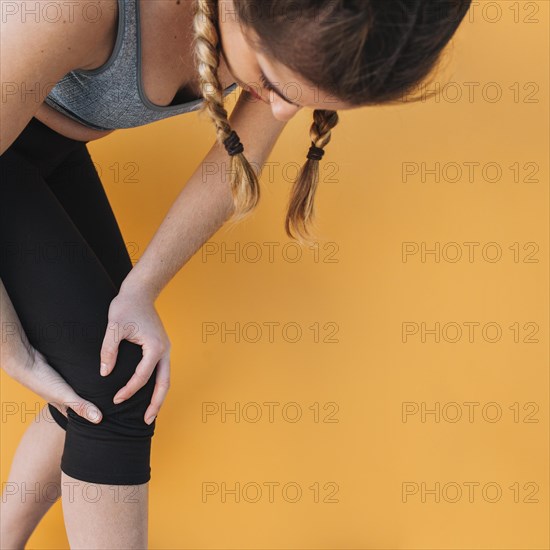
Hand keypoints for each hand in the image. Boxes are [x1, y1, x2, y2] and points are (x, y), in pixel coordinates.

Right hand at [7, 346, 102, 422]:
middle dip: (94, 403)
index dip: (90, 420)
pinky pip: (78, 378)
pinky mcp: (65, 373)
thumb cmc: (43, 382)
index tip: (105, 421)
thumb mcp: (64, 396)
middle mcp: (64, 397)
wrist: (28, 361)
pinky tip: (96, 371)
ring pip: (81, 389)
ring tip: (107, 387)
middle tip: (110, 403)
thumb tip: (99, 419)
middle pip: (82, 403)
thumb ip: (80, 406)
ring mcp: (64, 385)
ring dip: (91, 388)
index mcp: (63, 407)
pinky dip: (85, 377)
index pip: (79, 418)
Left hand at [99, 287, 170, 424]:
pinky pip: (161, 371)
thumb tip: (104, 374)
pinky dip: (157, 385)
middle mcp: (164, 350)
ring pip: (165, 378)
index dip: (129, 390)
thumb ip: (109, 351)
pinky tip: (148, 394)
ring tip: (150, 414)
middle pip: (164, 383)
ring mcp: (165, 349)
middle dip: (156, 403)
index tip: (116, 399)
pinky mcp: (160, 347)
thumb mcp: (114, 327)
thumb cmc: (126, 306)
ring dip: (159, 396)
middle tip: (147, 421)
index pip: (143, 376)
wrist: (140, 291)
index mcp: (155, 347)